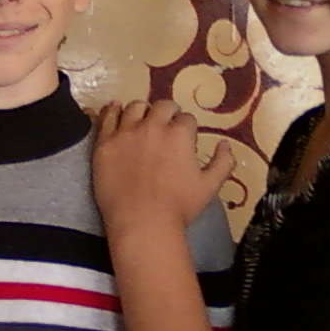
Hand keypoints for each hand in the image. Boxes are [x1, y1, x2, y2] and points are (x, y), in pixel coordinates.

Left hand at [92, 100, 233, 236]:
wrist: (142, 223)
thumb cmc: (179, 208)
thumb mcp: (210, 187)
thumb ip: (223, 162)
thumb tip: (225, 144)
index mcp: (179, 134)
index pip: (186, 119)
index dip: (187, 128)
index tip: (184, 138)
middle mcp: (152, 126)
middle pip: (162, 107)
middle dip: (168, 113)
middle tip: (166, 125)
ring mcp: (126, 133)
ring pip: (134, 107)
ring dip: (142, 111)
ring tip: (142, 118)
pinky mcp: (105, 144)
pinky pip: (107, 118)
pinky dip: (112, 110)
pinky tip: (115, 108)